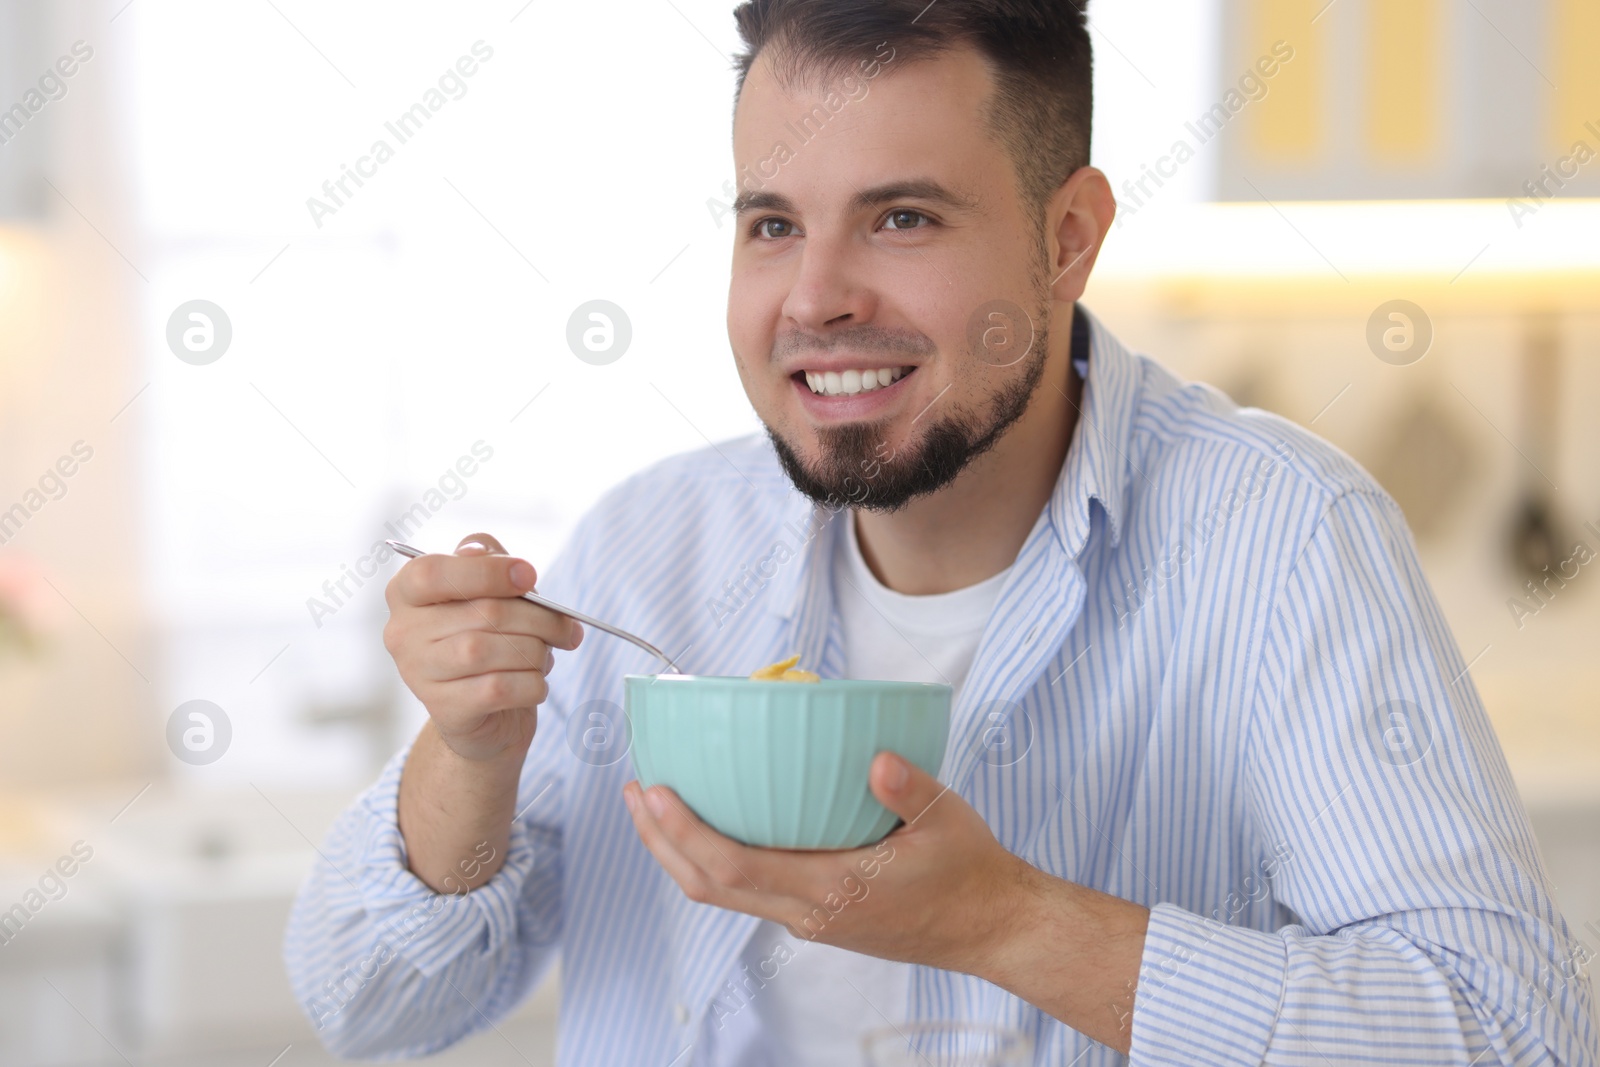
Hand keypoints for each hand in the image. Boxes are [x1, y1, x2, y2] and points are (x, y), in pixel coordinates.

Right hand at [382, 532, 583, 762]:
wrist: (486, 710)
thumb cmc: (488, 634)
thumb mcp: (487, 587)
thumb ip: (489, 559)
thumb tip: (499, 562)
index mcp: (406, 592)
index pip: (434, 572)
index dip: (487, 571)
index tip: (529, 576)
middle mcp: (403, 632)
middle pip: (482, 612)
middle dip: (538, 618)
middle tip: (567, 627)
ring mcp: (418, 674)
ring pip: (488, 651)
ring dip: (535, 652)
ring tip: (544, 655)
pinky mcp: (445, 710)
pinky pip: (498, 689)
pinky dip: (531, 683)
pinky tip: (536, 682)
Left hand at [622, 750, 1028, 975]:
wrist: (989, 927)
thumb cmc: (969, 870)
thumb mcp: (948, 819)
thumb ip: (910, 789)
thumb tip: (877, 758)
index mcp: (832, 890)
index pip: (735, 865)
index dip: (684, 831)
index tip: (654, 791)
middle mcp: (808, 912)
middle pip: (707, 885)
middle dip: (660, 841)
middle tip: (635, 790)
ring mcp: (807, 919)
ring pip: (722, 893)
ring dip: (680, 852)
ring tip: (657, 805)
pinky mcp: (815, 916)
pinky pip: (747, 891)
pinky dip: (715, 859)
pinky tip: (714, 824)